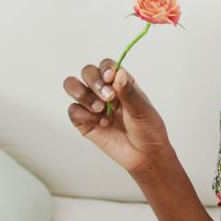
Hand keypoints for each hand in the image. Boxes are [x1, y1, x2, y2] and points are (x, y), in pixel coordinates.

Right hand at [63, 58, 172, 174]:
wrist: (145, 155)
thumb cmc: (148, 129)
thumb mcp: (142, 109)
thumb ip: (128, 92)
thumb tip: (118, 73)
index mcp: (120, 83)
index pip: (106, 66)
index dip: (105, 68)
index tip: (110, 77)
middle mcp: (104, 91)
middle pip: (87, 72)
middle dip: (94, 82)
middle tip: (108, 98)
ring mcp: (93, 105)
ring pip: (73, 86)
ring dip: (84, 95)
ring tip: (100, 109)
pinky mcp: (84, 122)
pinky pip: (73, 110)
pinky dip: (84, 115)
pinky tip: (101, 123)